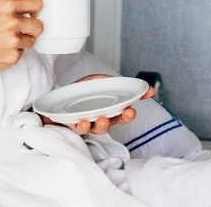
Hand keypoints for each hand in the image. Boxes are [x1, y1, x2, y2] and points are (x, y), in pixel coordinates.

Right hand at [0, 0, 44, 73]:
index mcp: (6, 6)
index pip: (37, 3)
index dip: (34, 7)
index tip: (30, 11)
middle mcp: (12, 23)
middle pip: (39, 25)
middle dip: (31, 26)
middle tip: (18, 27)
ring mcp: (13, 42)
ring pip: (32, 40)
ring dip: (22, 39)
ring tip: (5, 37)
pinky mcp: (12, 57)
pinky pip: (22, 52)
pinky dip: (13, 50)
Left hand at [42, 74, 159, 135]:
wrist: (60, 95)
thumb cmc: (83, 90)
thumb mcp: (102, 81)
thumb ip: (121, 84)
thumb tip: (150, 89)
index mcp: (109, 110)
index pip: (123, 114)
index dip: (130, 113)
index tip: (134, 109)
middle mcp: (100, 119)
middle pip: (114, 123)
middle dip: (122, 119)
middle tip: (127, 113)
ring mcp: (87, 123)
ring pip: (97, 128)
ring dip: (102, 125)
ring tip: (103, 119)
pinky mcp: (72, 124)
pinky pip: (78, 128)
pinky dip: (81, 126)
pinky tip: (83, 121)